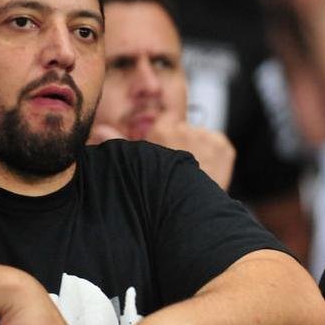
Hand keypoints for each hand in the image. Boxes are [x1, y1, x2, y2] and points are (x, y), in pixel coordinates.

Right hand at [89, 119, 235, 190]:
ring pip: (202, 136)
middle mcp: (186, 129)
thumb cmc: (160, 188)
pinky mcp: (225, 147)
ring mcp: (208, 137)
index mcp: (163, 130)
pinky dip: (215, 153)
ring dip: (200, 146)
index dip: (169, 130)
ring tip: (192, 169)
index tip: (169, 142)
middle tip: (178, 163)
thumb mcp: (137, 163)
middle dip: (182, 141)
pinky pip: (219, 144)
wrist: (192, 209)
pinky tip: (207, 168)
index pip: (167, 116)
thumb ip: (117, 142)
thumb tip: (99, 128)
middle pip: (184, 128)